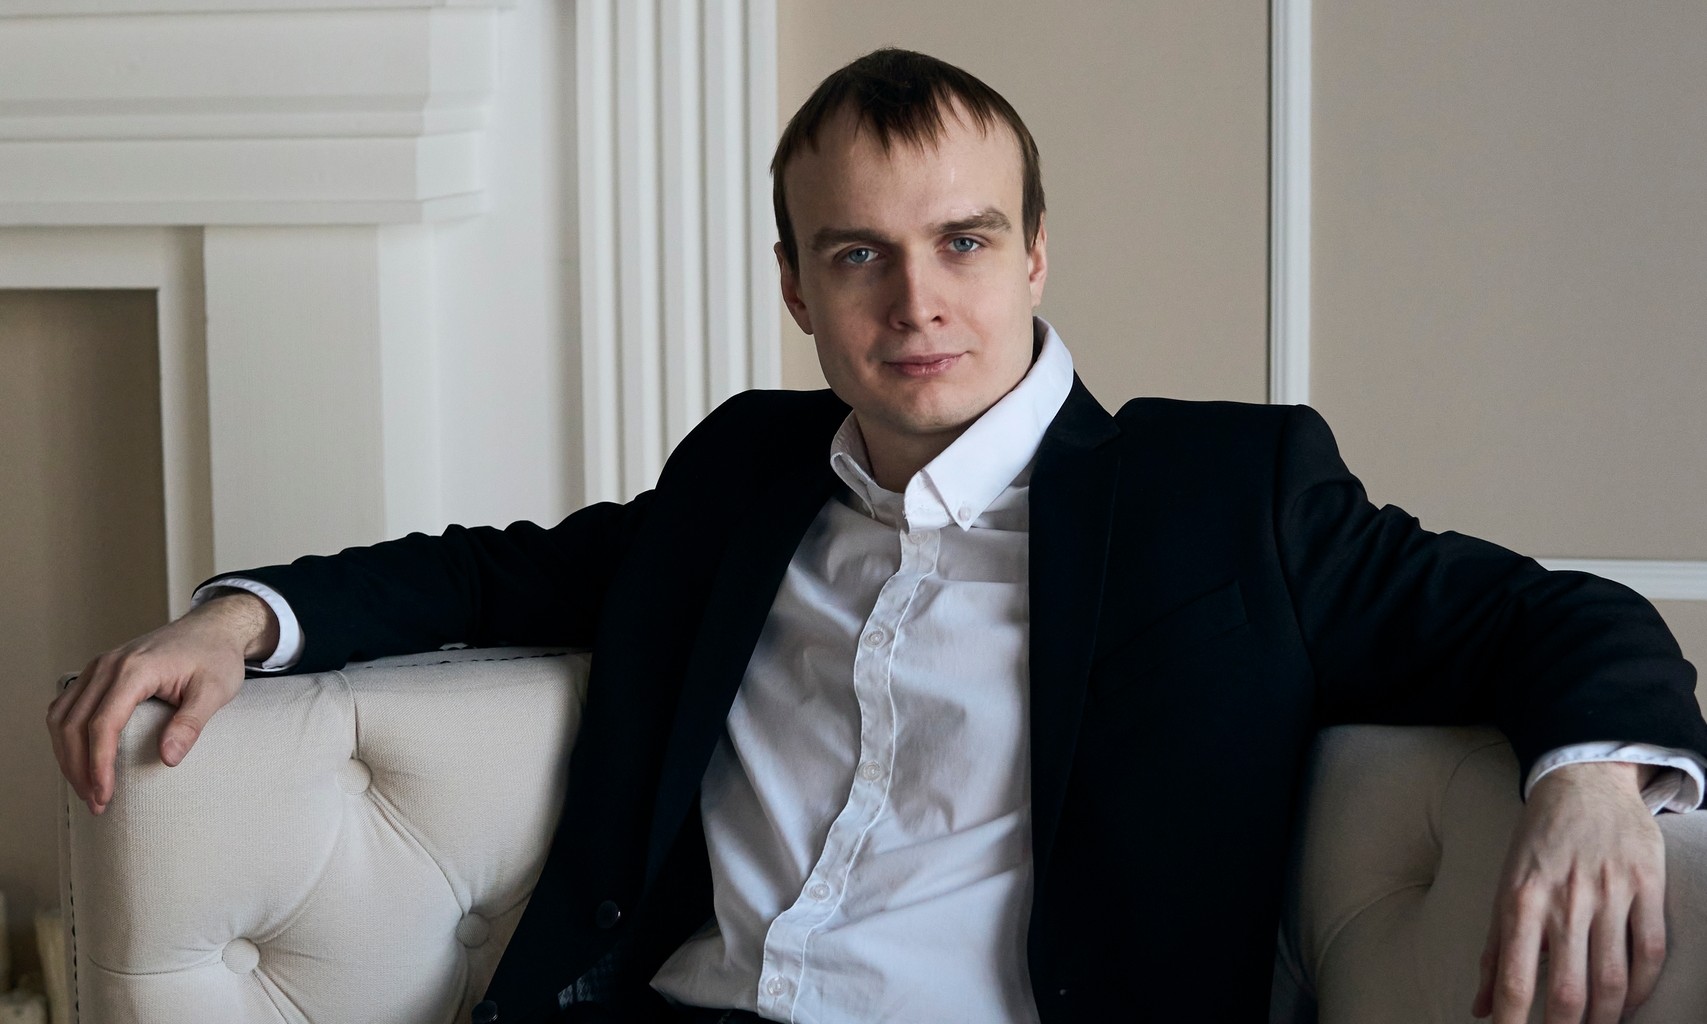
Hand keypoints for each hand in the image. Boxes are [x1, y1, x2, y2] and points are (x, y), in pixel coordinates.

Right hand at [46, 592, 276, 814]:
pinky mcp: (98, 672)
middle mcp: (108, 666)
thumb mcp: (215, 690)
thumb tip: (168, 759)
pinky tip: (79, 759)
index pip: (103, 724)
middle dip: (78, 769)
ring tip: (86, 789)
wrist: (213, 628)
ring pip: (61, 716)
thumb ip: (191, 723)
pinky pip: (67, 706)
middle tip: (96, 803)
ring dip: (67, 756)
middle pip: (73, 724)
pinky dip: (66, 736)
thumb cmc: (216, 657)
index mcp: (135, 669)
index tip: (104, 795)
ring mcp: (99, 667)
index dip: (98, 764)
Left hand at [1473, 761, 1666, 1023]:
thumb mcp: (1503, 888)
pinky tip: (1628, 1005)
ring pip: (1614, 980)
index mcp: (1521, 900)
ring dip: (1606, 1019)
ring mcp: (1610, 893)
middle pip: (1570, 991)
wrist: (1583, 782)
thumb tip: (1480, 1008)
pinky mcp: (1647, 885)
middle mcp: (1565, 900)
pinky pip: (1651, 951)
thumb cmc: (1537, 842)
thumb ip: (1494, 950)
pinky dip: (1642, 989)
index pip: (1516, 980)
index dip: (1513, 1023)